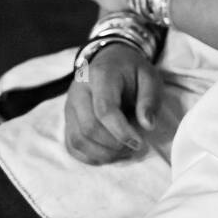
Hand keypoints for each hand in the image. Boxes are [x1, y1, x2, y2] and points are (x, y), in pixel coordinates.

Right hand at [64, 43, 162, 164]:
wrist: (111, 61)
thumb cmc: (132, 71)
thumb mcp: (149, 77)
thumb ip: (149, 99)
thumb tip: (147, 126)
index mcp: (100, 76)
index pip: (104, 110)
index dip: (121, 131)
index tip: (139, 143)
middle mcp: (78, 91)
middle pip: (89, 128)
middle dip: (113, 145)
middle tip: (133, 146)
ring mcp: (69, 106)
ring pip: (78, 140)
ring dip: (102, 153)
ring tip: (123, 151)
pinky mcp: (67, 119)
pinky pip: (71, 145)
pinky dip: (89, 156)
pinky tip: (108, 154)